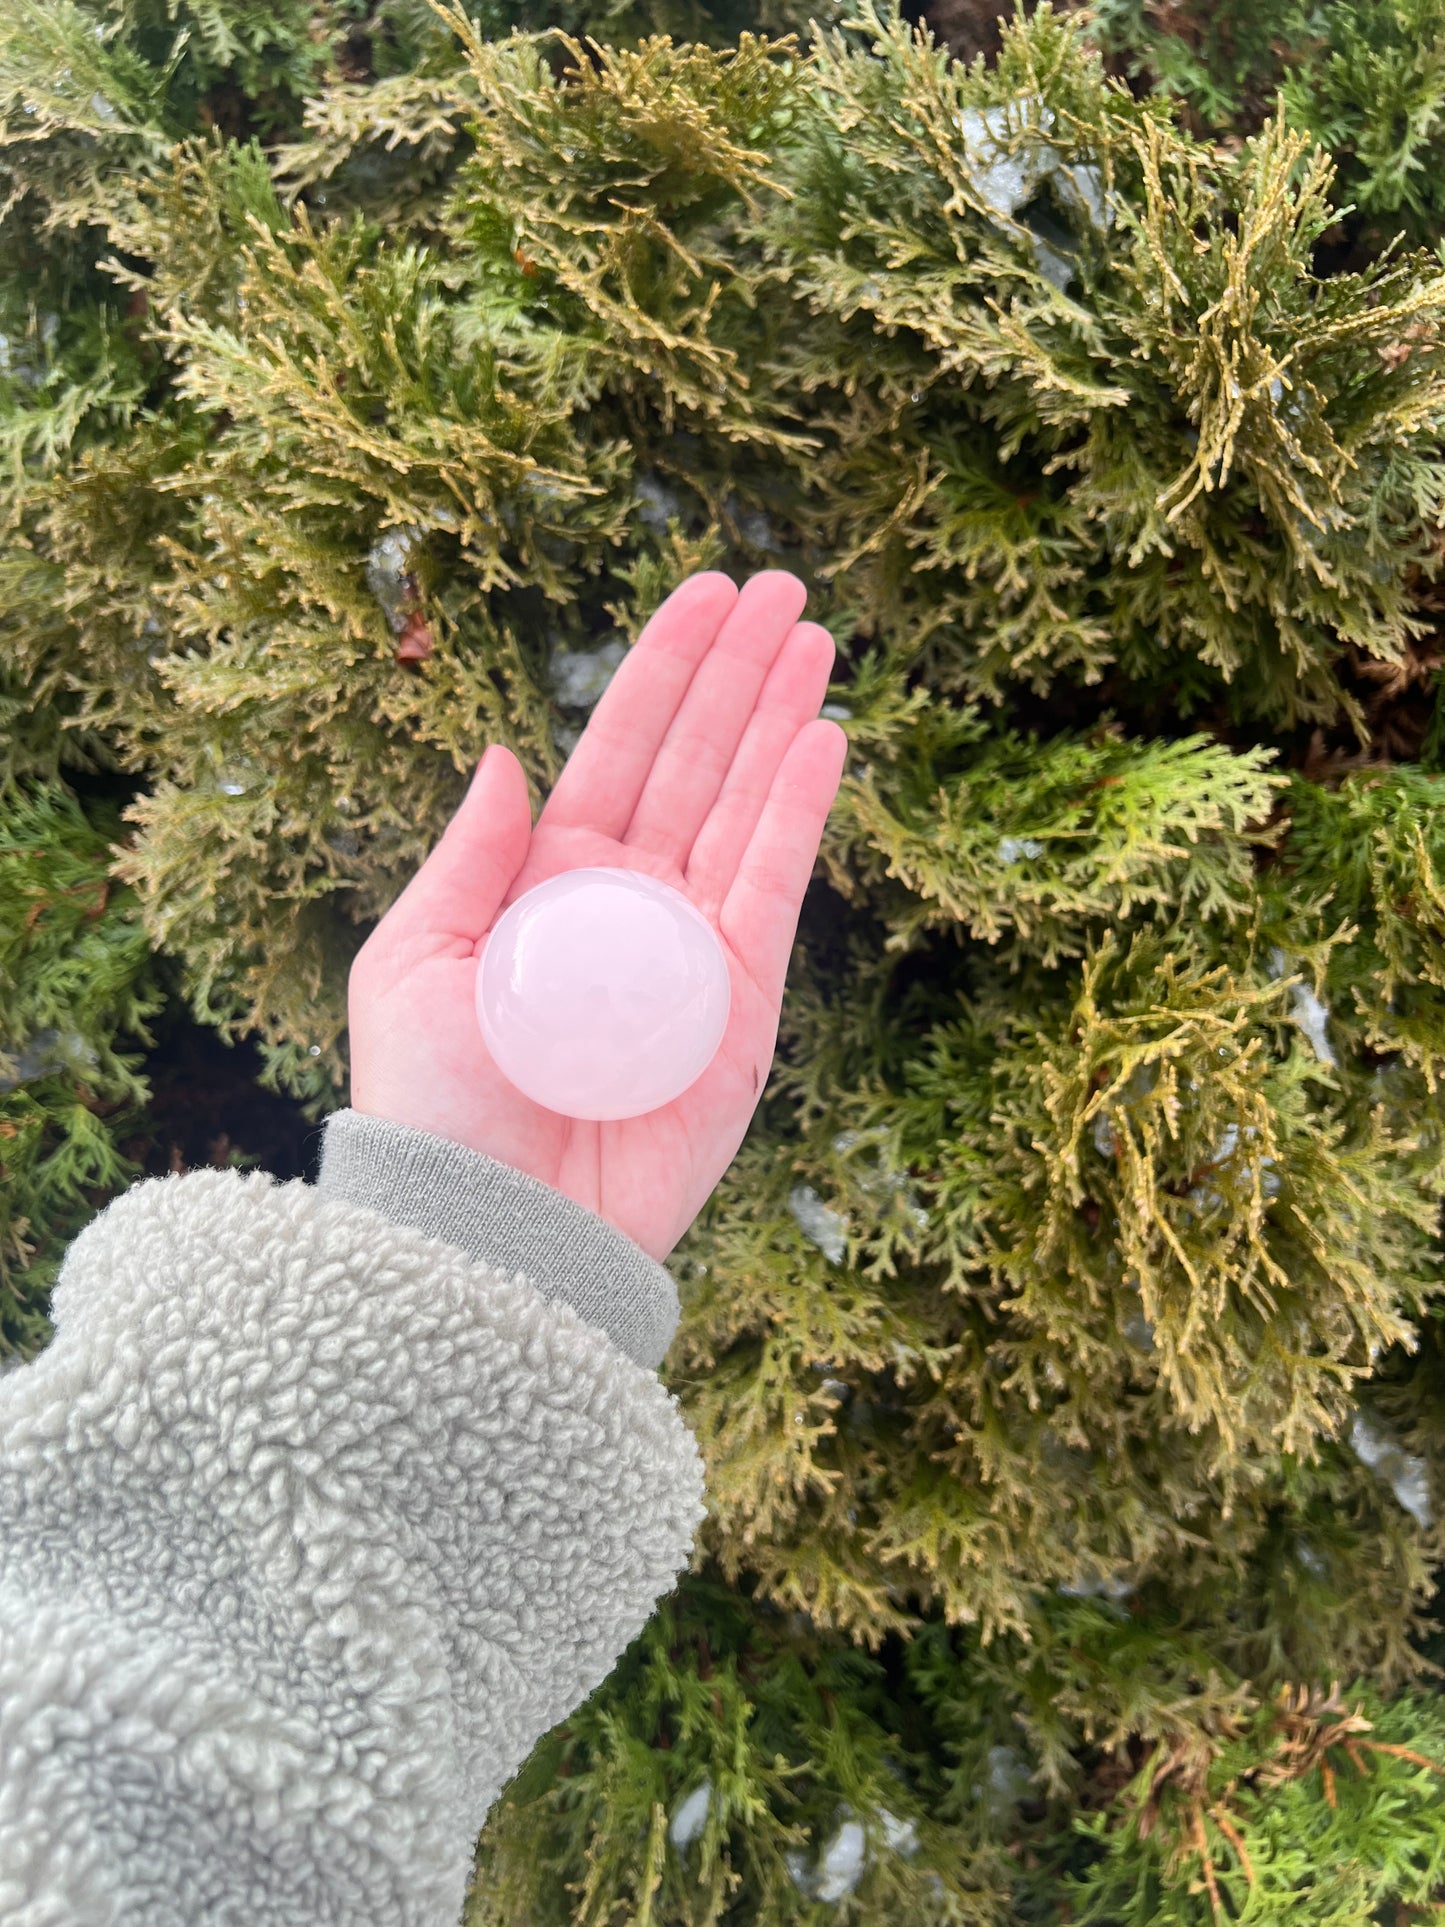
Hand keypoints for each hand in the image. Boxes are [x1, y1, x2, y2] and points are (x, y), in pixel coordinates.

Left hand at [346, 569, 847, 1260]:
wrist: (497, 1225)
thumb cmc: (435, 1103)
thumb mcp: (415, 960)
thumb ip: (469, 856)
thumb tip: (506, 754)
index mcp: (544, 880)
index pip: (616, 750)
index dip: (661, 670)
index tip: (704, 593)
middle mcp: (626, 901)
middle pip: (693, 761)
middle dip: (735, 673)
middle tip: (781, 589)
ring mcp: (690, 948)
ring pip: (743, 805)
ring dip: (779, 719)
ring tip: (814, 637)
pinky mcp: (741, 1003)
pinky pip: (774, 887)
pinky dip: (799, 811)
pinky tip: (822, 736)